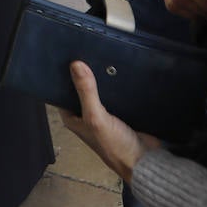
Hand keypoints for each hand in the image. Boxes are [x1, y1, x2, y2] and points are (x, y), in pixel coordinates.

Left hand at [60, 61, 159, 183]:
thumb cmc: (114, 145)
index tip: (64, 54)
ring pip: (99, 89)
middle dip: (83, 72)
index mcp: (72, 117)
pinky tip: (118, 66)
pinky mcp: (120, 110)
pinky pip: (115, 92)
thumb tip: (75, 65)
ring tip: (100, 51)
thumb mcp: (96, 118)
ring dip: (100, 76)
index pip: (61, 91)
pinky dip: (116, 82)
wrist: (145, 160)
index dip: (61, 75)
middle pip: (81, 88)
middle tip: (84, 47)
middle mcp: (85, 113)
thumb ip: (86, 92)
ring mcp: (104, 112)